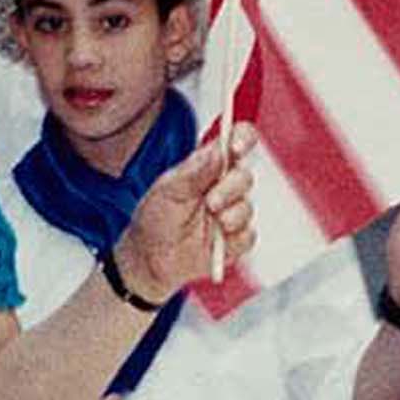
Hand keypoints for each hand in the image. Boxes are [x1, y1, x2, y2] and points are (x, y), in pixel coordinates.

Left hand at [117, 125, 257, 300]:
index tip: (237, 147)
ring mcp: (232, 214)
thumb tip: (218, 151)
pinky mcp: (236, 240)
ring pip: (248, 206)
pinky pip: (248, 235)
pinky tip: (216, 242)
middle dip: (231, 188)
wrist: (151, 261)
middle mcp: (223, 188)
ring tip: (210, 223)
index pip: (235, 142)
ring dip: (231, 215)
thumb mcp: (168, 191)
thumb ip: (194, 171)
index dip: (243, 138)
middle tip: (211, 202)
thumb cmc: (155, 220)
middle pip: (245, 175)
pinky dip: (234, 239)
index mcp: (208, 167)